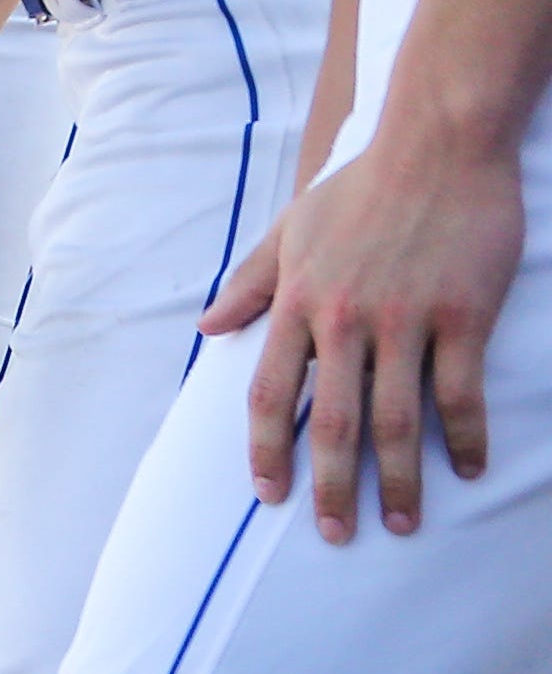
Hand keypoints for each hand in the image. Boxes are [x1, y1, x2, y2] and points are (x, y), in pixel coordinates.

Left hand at [215, 129, 519, 541]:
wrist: (439, 139)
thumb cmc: (363, 184)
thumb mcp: (293, 229)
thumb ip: (250, 283)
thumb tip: (207, 328)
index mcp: (298, 305)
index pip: (269, 397)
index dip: (266, 452)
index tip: (268, 496)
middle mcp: (345, 321)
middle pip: (330, 424)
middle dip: (330, 488)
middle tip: (335, 534)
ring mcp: (406, 319)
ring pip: (395, 420)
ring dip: (398, 481)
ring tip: (399, 523)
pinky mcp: (462, 313)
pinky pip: (460, 391)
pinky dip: (464, 436)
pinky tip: (467, 468)